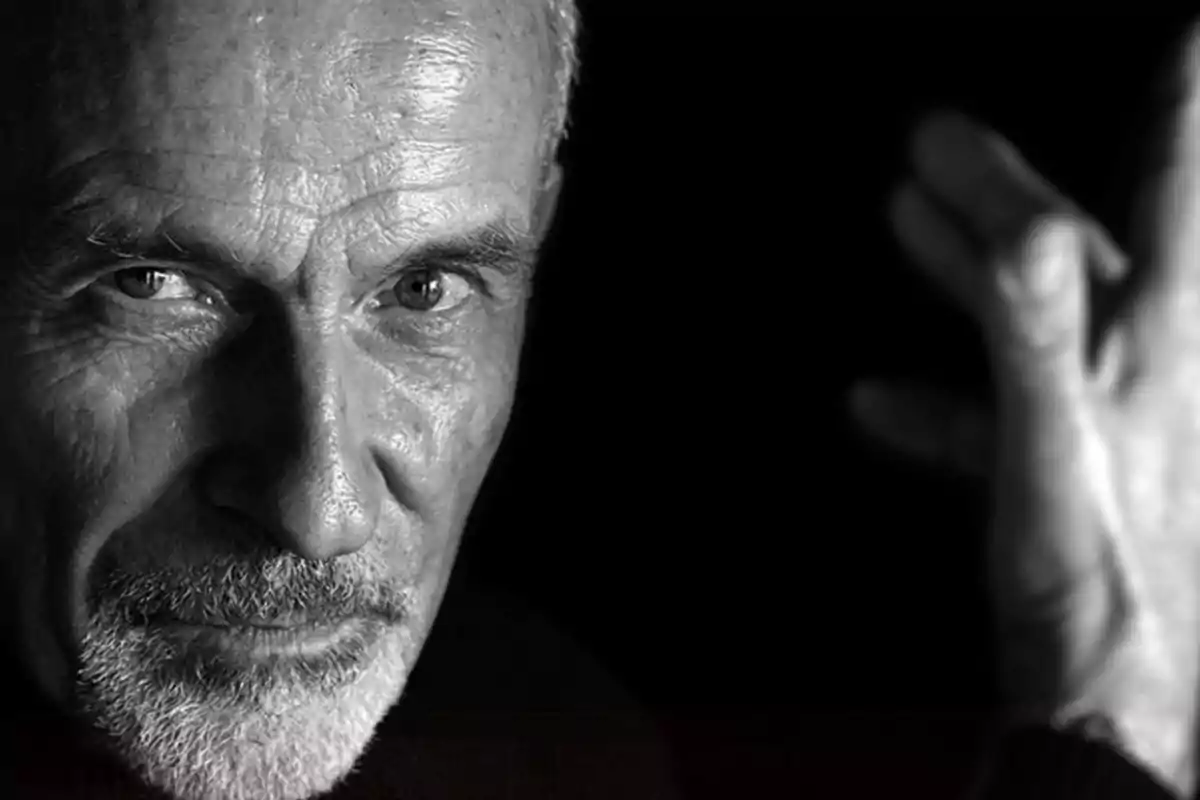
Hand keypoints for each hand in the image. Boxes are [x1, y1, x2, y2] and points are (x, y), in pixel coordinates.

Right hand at [852, 38, 1199, 795]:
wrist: (1106, 700)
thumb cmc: (1095, 581)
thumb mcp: (1054, 439)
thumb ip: (1040, 325)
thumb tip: (1032, 224)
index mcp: (1166, 329)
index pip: (1183, 168)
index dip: (1178, 95)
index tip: (1176, 35)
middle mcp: (1157, 354)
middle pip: (1090, 231)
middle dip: (1012, 181)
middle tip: (947, 137)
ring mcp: (1113, 408)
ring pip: (1041, 307)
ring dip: (968, 260)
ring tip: (906, 216)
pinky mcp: (1074, 460)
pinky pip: (1007, 401)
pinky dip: (946, 391)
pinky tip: (879, 398)